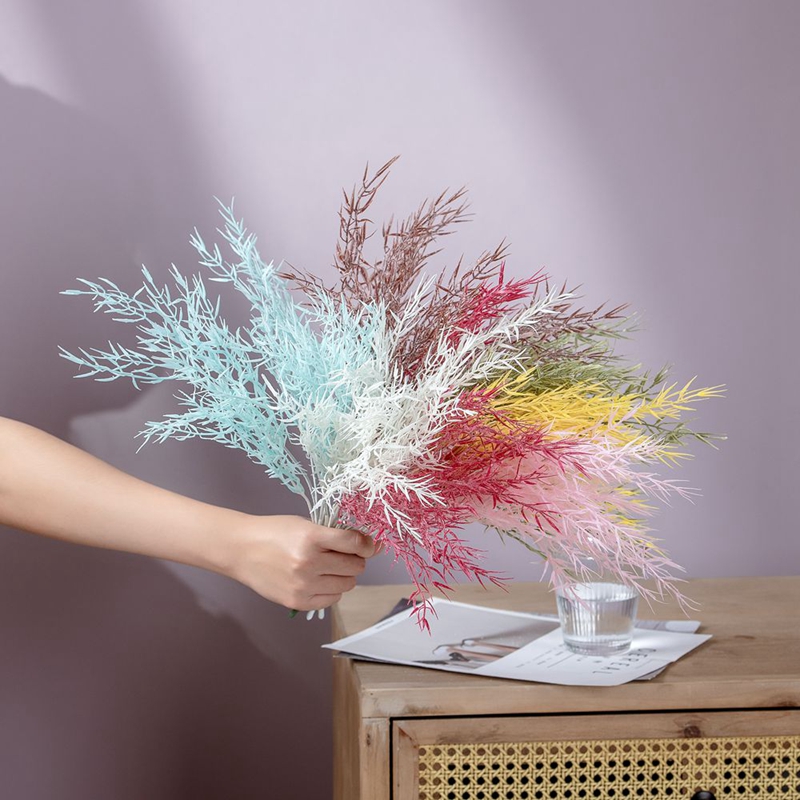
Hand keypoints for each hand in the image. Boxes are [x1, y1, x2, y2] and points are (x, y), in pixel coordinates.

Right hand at [225, 514, 376, 611]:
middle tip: (343, 555)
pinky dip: (332, 590)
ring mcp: (303, 585)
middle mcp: (309, 562)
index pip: (355, 544)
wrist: (241, 549)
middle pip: (354, 566)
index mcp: (311, 537)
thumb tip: (369, 545)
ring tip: (329, 567)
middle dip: (354, 560)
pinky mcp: (297, 602)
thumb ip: (335, 535)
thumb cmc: (274, 532)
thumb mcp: (305, 525)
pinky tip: (320, 580)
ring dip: (344, 576)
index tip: (370, 545)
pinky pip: (332, 599)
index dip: (368, 544)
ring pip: (347, 584)